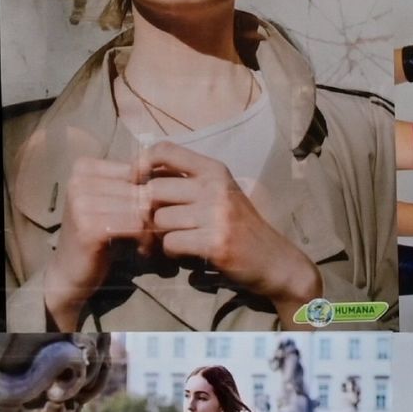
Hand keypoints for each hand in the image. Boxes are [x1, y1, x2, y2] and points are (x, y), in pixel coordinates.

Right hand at [41, 156, 155, 329]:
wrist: (70, 271)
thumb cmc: (98, 234)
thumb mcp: (114, 202)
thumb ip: (135, 184)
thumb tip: (177, 173)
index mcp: (84, 167)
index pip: (139, 169)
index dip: (154, 192)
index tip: (152, 212)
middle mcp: (79, 181)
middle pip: (142, 189)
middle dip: (156, 212)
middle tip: (157, 232)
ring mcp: (81, 203)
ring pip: (142, 207)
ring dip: (153, 228)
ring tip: (149, 242)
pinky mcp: (88, 227)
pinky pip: (136, 226)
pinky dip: (146, 240)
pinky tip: (142, 250)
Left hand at [141, 142, 321, 322]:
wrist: (275, 261)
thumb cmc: (240, 227)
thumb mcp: (219, 194)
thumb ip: (186, 183)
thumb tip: (139, 179)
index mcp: (215, 170)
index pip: (164, 151)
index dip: (141, 164)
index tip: (137, 183)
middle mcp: (216, 187)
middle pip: (154, 190)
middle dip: (150, 211)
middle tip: (158, 225)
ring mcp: (217, 215)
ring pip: (159, 219)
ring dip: (160, 235)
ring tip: (176, 240)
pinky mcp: (215, 242)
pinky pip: (170, 243)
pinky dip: (171, 253)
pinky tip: (185, 254)